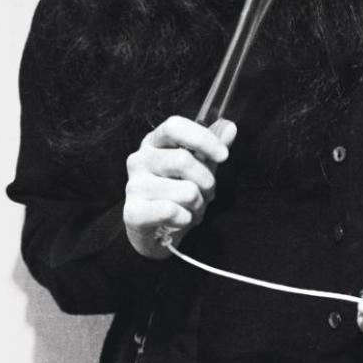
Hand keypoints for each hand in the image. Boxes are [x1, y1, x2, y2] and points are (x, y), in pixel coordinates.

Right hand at [123, 114, 236, 258]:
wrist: (158, 235)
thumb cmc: (178, 195)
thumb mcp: (199, 168)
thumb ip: (212, 148)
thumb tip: (229, 127)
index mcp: (154, 142)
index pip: (174, 126)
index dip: (202, 138)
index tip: (224, 155)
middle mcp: (139, 160)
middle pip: (182, 160)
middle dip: (206, 181)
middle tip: (205, 193)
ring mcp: (133, 186)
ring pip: (185, 191)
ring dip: (198, 205)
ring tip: (190, 209)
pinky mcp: (132, 212)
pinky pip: (171, 211)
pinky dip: (185, 219)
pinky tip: (179, 220)